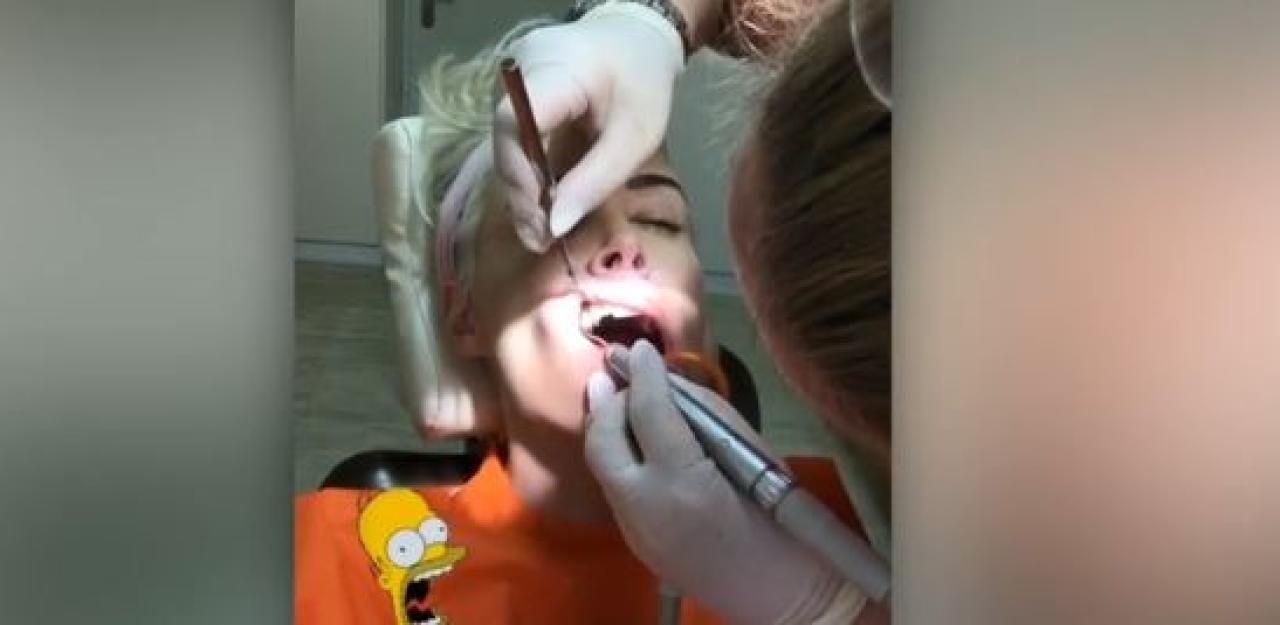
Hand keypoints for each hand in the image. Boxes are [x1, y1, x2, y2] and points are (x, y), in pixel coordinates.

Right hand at [493, 3, 683, 251]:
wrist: (635, 39)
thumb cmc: (643, 82)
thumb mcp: (637, 134)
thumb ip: (596, 179)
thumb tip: (554, 226)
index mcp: (558, 68)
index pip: (515, 122)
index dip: (520, 175)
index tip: (542, 220)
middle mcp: (521, 69)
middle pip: (505, 139)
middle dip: (521, 195)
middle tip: (541, 240)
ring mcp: (511, 81)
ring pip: (504, 145)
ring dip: (521, 191)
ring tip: (542, 233)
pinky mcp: (512, 96)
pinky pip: (512, 140)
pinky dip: (526, 175)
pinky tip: (541, 207)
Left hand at [584, 340, 854, 624]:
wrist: (781, 594)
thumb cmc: (782, 520)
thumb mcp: (752, 456)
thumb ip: (706, 416)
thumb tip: (669, 382)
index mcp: (683, 482)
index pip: (648, 412)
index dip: (642, 373)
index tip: (640, 347)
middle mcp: (645, 507)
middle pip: (603, 441)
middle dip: (606, 401)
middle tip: (614, 370)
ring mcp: (634, 529)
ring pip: (602, 465)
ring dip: (606, 427)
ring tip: (614, 395)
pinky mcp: (634, 542)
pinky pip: (615, 486)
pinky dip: (618, 455)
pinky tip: (632, 438)